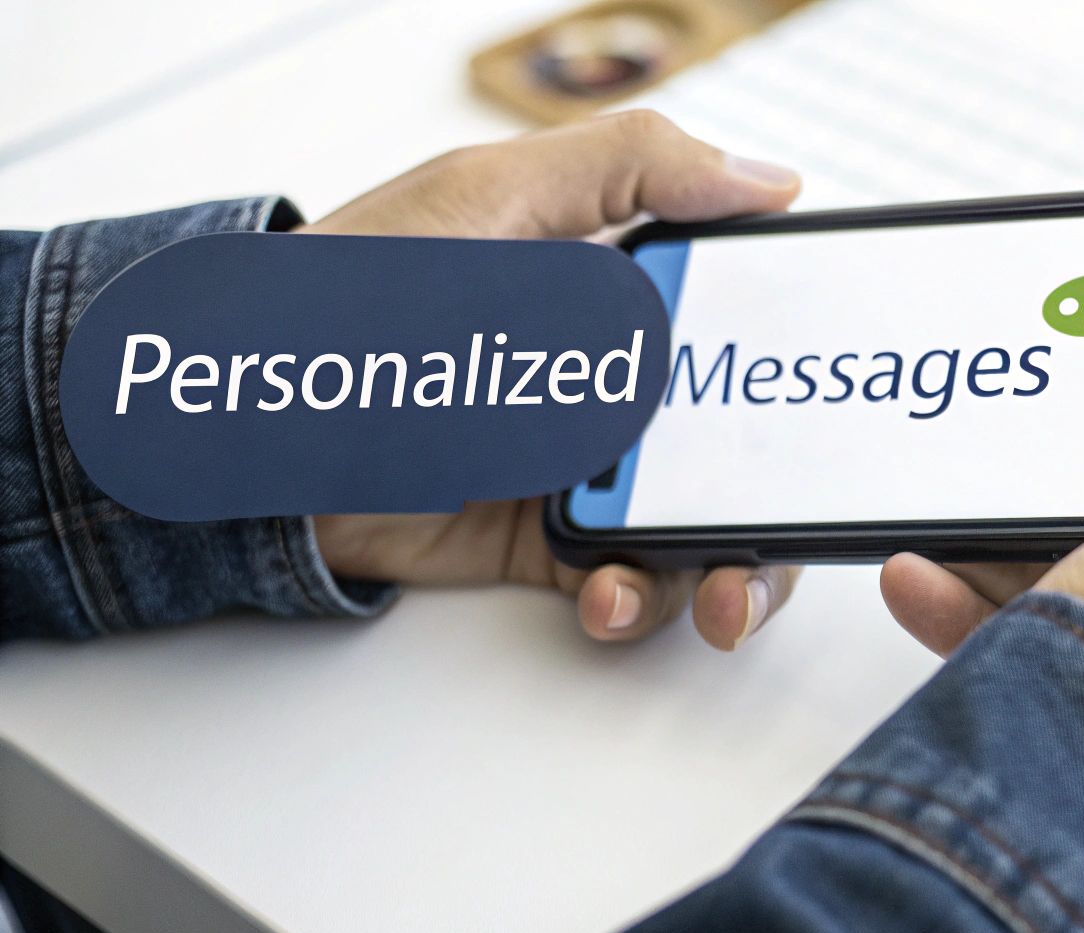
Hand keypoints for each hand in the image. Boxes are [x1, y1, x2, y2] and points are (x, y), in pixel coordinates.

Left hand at [303, 111, 804, 649]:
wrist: (238, 426)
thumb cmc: (350, 291)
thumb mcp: (490, 196)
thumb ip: (633, 167)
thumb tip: (769, 179)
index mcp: (624, 289)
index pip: (745, 326)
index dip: (796, 363)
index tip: (828, 397)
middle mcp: (620, 382)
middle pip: (746, 449)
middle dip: (782, 503)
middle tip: (784, 535)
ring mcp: (589, 468)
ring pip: (703, 529)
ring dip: (725, 570)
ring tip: (712, 596)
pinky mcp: (546, 541)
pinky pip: (625, 579)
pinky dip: (634, 598)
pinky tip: (607, 593)